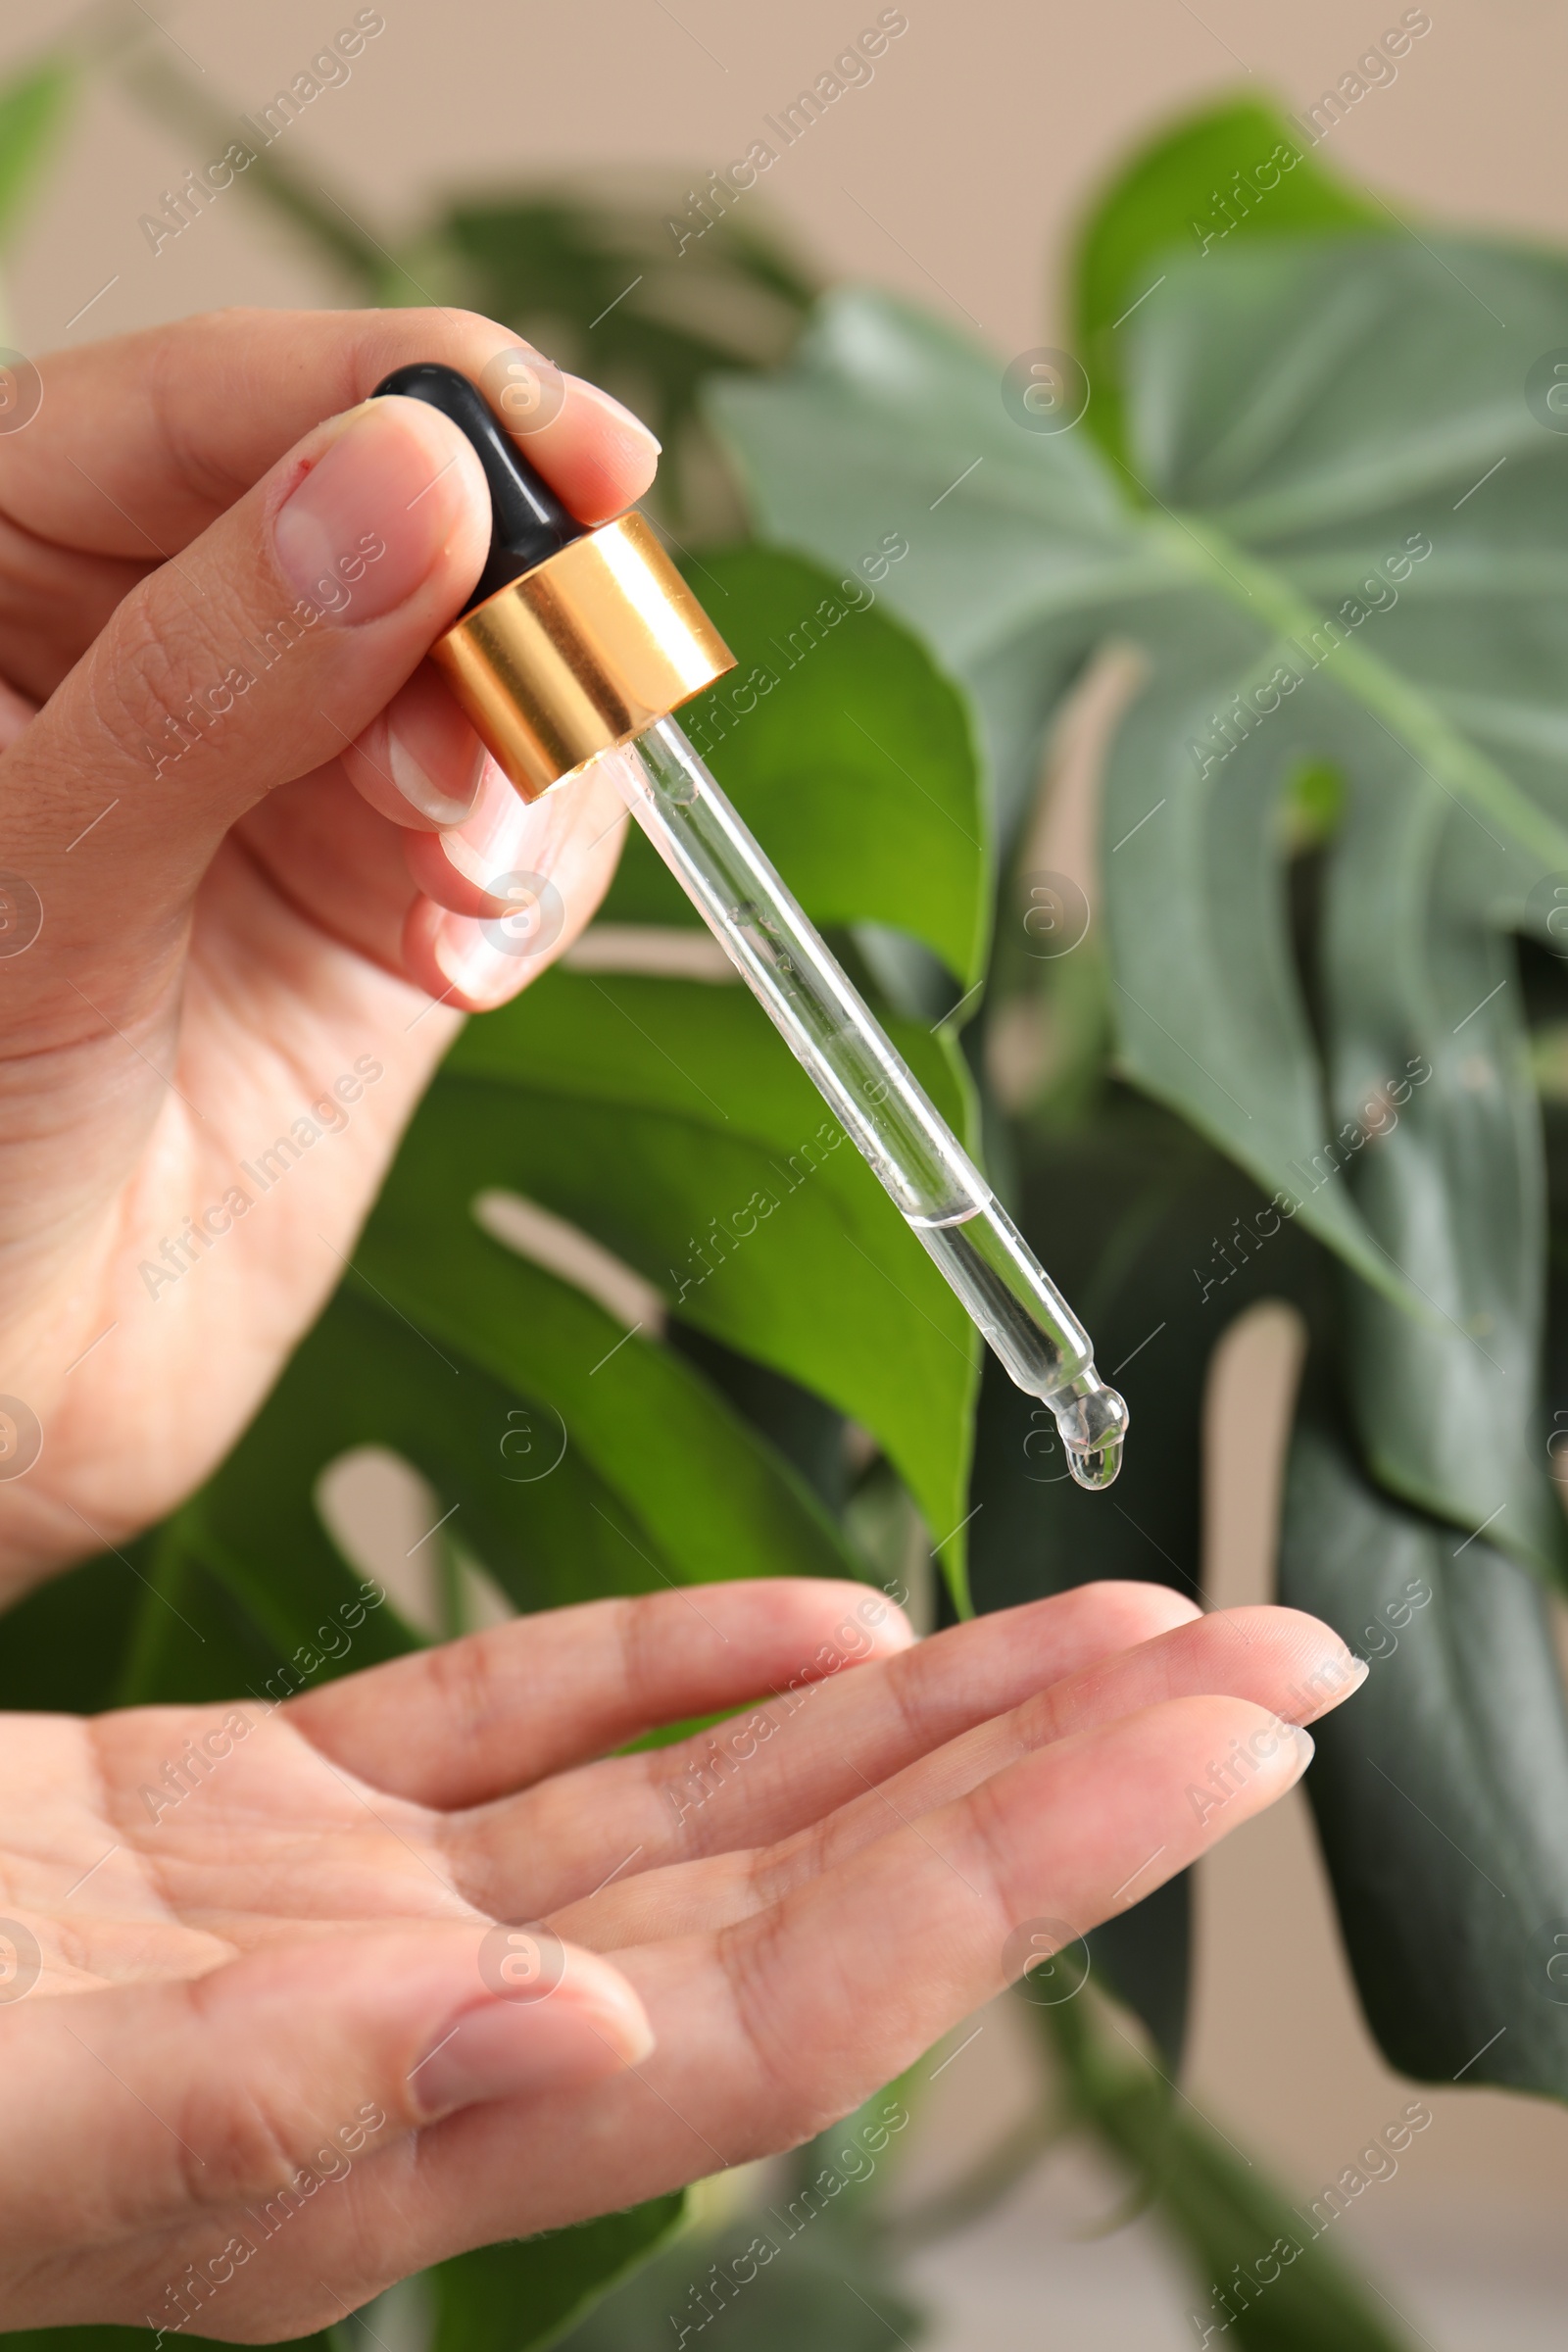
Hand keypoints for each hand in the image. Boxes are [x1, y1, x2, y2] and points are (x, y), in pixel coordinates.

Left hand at [0, 309, 657, 1599]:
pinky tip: (462, 961)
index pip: (232, 405)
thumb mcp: (38, 886)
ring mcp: (291, 778)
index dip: (422, 400)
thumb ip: (214, 679)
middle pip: (405, 521)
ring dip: (521, 771)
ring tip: (451, 901)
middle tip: (498, 744)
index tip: (577, 458)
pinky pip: (529, 826)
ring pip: (497, 671)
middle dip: (485, 627)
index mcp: (7, 561)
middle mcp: (167, 645)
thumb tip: (411, 480)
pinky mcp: (387, 903)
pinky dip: (533, 883)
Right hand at [0, 1575, 1363, 2336]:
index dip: (1024, 1871)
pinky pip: (528, 1730)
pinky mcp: (265, 1820)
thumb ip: (257, 2109)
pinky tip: (821, 1632)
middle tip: (1271, 1661)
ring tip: (1118, 1629)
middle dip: (1057, 1777)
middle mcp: (413, 2035)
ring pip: (706, 1805)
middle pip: (812, 1900)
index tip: (1216, 1742)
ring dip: (918, 1714)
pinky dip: (679, 1668)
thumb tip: (553, 2049)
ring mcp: (351, 1918)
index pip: (793, 1997)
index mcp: (382, 2131)